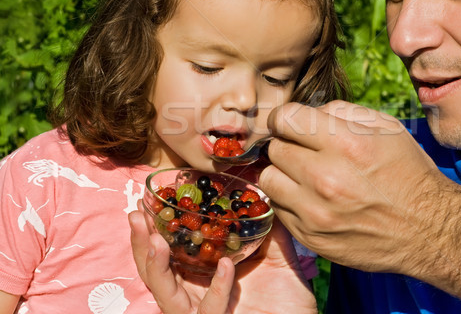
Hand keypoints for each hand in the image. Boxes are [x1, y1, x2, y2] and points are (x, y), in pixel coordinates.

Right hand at [129, 203, 316, 313]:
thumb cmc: (286, 299)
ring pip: (167, 295)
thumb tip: (265, 196)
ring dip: (158, 267)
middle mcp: (194, 293)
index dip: (152, 229)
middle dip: (141, 244)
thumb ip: (269, 230)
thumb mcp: (276, 257)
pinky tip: (225, 266)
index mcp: (200, 274)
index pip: (167, 250)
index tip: (144, 203)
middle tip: (137, 216)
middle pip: (154, 271)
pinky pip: (209, 311)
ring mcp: (200, 312)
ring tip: (158, 241)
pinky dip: (217, 288)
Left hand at [258, 101, 454, 273]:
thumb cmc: (406, 172)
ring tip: (305, 175)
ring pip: (269, 179)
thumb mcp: (386, 127)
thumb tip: (308, 111)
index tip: (292, 125)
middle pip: (275, 148)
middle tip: (306, 152)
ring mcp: (315, 212)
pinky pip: (278, 208)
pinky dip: (290, 200)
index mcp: (345, 144)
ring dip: (283, 173)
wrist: (427, 229)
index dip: (285, 118)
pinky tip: (312, 198)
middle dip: (288, 145)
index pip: (283, 118)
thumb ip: (341, 111)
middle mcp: (325, 178)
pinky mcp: (310, 236)